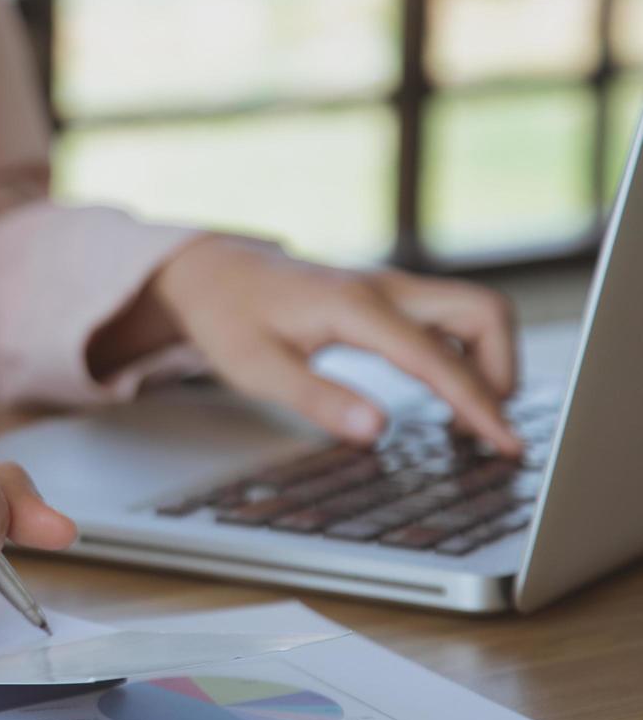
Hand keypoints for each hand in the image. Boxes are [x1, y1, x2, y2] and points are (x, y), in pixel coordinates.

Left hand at [134, 236, 520, 452]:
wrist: (215, 273)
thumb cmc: (229, 319)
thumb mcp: (256, 369)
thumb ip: (318, 399)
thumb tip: (377, 431)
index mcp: (355, 308)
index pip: (439, 359)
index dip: (479, 406)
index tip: (505, 446)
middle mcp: (385, 288)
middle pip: (485, 312)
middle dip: (502, 371)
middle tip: (483, 428)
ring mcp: (392, 287)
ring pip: (475, 311)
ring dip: (488, 361)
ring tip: (465, 420)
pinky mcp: (391, 296)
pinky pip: (451, 317)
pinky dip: (466, 353)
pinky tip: (444, 393)